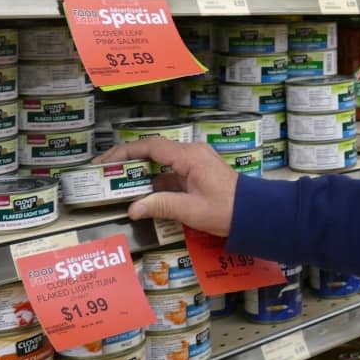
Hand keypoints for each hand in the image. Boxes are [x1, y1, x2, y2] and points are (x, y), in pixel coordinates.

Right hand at [96, 140, 237, 236]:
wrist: (255, 213)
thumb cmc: (227, 210)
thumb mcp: (192, 210)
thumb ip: (161, 206)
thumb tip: (133, 209)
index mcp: (189, 156)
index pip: (149, 146)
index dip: (123, 152)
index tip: (103, 163)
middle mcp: (191, 153)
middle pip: (152, 151)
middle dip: (127, 161)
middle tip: (104, 174)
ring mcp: (195, 162)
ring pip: (160, 163)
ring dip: (140, 174)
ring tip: (116, 186)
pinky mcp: (198, 173)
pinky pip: (171, 174)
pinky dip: (155, 183)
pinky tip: (141, 197)